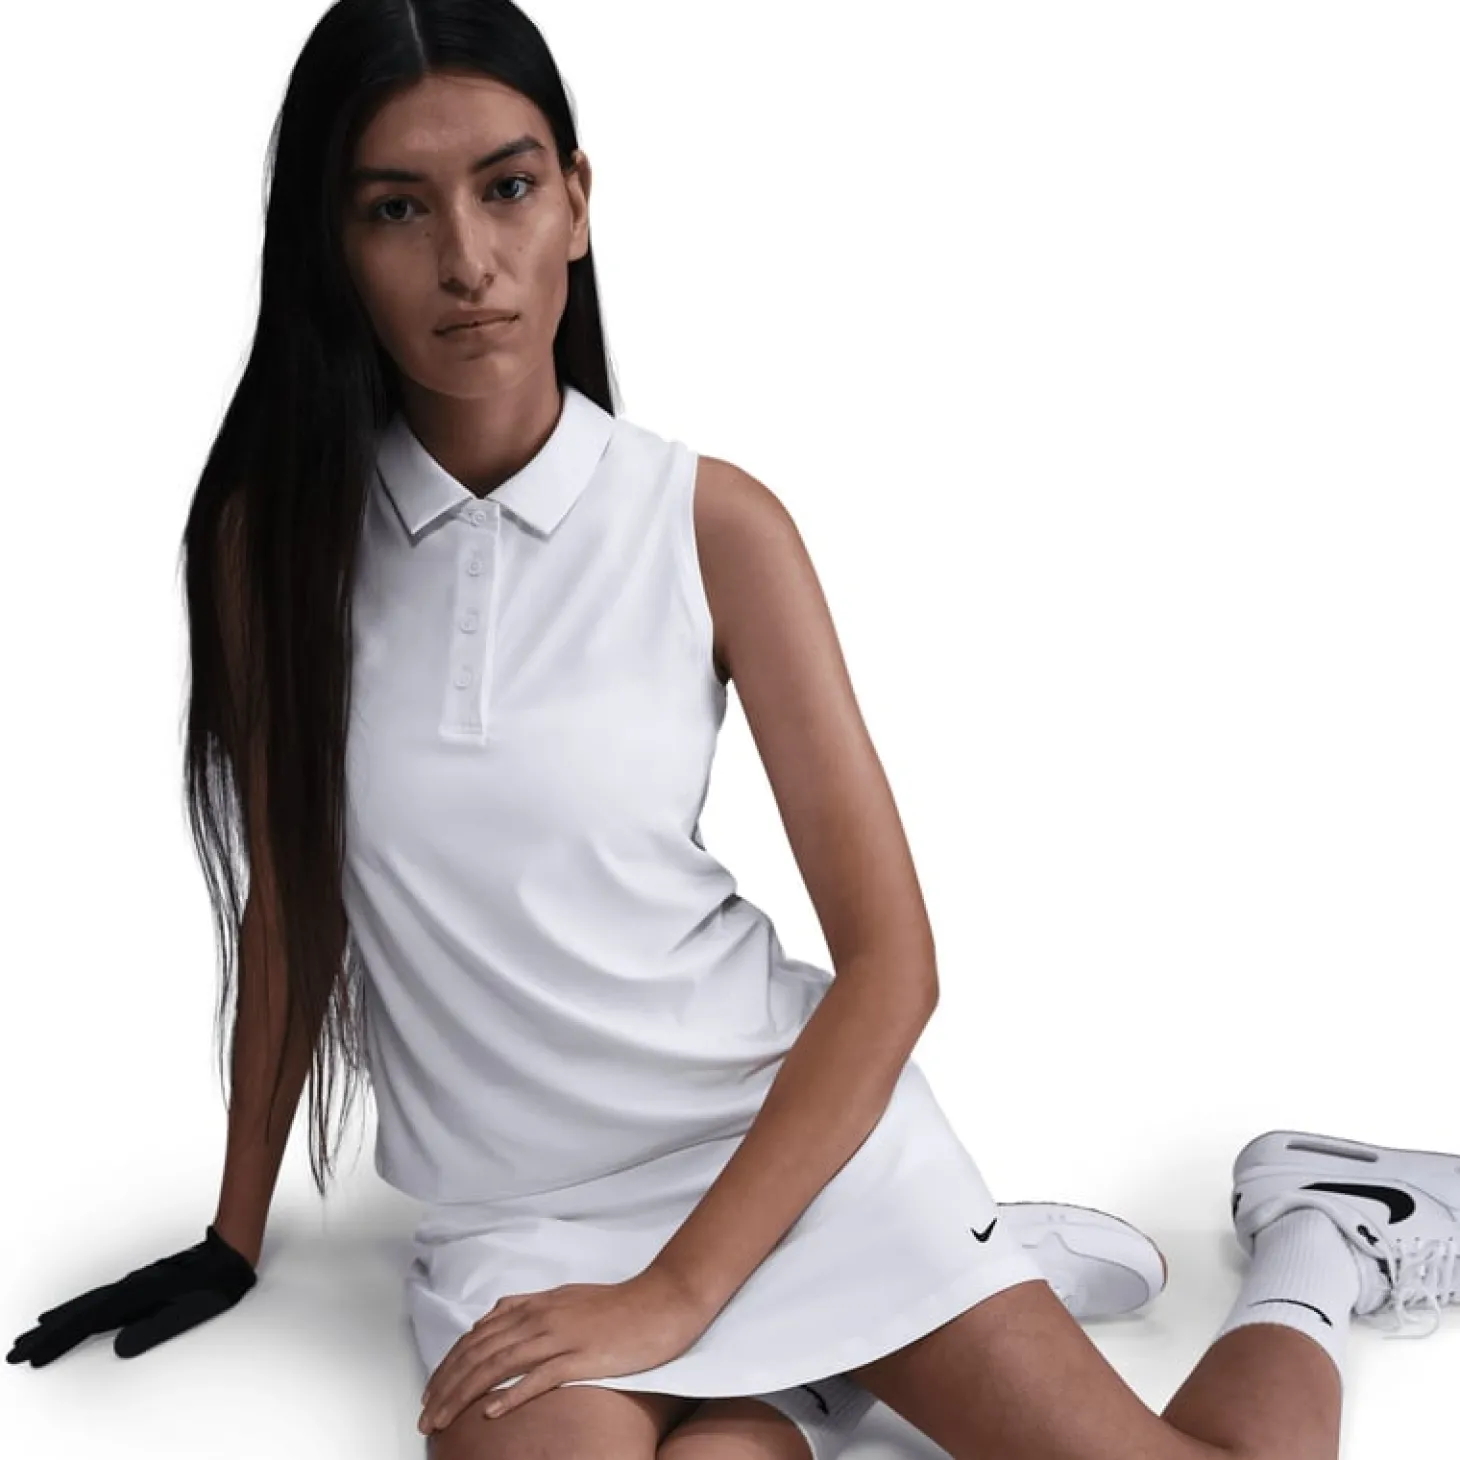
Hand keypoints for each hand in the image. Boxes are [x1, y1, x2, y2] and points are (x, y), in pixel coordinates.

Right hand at [6, 1225, 256, 1365]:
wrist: (231, 1252)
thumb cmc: (216, 1285)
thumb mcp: (191, 1313)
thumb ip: (155, 1331)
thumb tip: (117, 1348)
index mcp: (137, 1297)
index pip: (87, 1324)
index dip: (57, 1342)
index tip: (30, 1357)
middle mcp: (129, 1288)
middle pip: (79, 1313)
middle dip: (46, 1334)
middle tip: (15, 1351)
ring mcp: (133, 1285)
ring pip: (87, 1305)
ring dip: (59, 1321)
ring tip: (33, 1333)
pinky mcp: (140, 1286)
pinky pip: (101, 1300)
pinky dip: (79, 1309)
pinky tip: (72, 1314)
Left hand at [418, 1267, 707, 1433]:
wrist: (660, 1301)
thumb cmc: (615, 1304)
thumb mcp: (564, 1297)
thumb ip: (528, 1306)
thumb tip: (494, 1316)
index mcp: (534, 1306)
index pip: (477, 1337)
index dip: (448, 1365)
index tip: (430, 1392)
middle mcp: (539, 1318)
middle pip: (479, 1354)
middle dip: (446, 1386)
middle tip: (426, 1416)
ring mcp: (559, 1337)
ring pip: (498, 1366)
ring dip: (464, 1395)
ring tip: (443, 1420)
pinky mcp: (581, 1357)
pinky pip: (539, 1377)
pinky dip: (511, 1396)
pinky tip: (491, 1414)